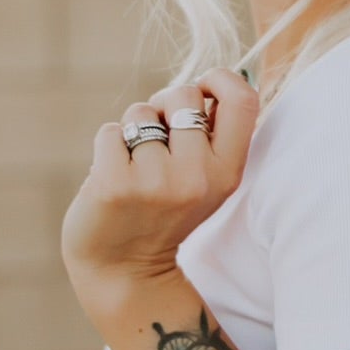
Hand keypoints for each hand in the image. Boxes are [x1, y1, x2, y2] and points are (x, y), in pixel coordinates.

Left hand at [62, 70, 258, 329]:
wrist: (124, 271)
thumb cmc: (162, 212)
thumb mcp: (204, 181)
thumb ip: (211, 137)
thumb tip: (207, 82)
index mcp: (228, 173)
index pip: (243, 101)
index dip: (221, 79)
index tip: (203, 88)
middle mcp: (198, 177)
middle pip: (184, 94)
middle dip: (164, 103)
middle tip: (157, 135)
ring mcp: (157, 181)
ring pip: (141, 112)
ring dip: (132, 130)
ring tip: (134, 166)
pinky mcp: (116, 184)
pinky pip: (110, 132)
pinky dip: (107, 148)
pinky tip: (112, 178)